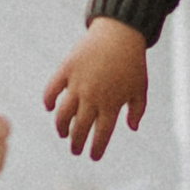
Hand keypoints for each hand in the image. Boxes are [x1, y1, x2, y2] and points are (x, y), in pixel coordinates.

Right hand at [45, 18, 150, 160]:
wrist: (120, 32)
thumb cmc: (133, 62)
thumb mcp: (140, 88)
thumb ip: (137, 110)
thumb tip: (132, 127)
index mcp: (111, 105)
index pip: (101, 135)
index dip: (96, 149)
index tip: (92, 157)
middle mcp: (93, 97)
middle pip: (80, 128)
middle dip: (76, 143)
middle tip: (75, 149)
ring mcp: (78, 83)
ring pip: (63, 114)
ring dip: (61, 127)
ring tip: (63, 133)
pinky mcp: (67, 69)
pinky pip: (52, 89)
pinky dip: (48, 100)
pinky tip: (50, 108)